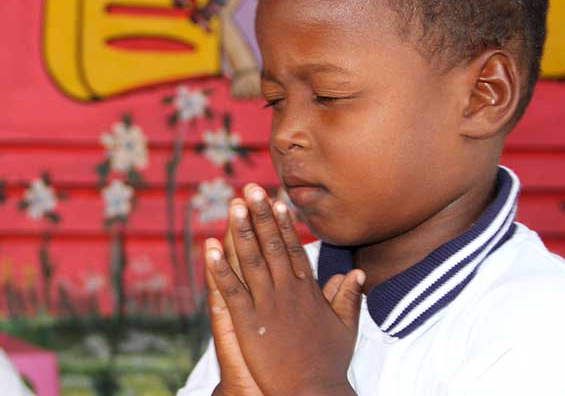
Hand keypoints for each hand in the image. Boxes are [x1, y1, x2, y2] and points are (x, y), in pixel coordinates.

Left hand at [205, 184, 363, 395]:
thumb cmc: (328, 364)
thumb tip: (356, 275)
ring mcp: (267, 305)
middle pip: (272, 245)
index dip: (284, 223)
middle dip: (261, 215)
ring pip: (251, 261)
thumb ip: (347, 299)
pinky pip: (231, 290)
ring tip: (232, 205)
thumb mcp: (345, 328)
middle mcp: (287, 292)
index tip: (277, 199)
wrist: (313, 391)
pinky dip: (219, 269)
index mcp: (307, 292)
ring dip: (240, 232)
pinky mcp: (248, 323)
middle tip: (251, 188)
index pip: (294, 249)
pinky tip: (208, 248)